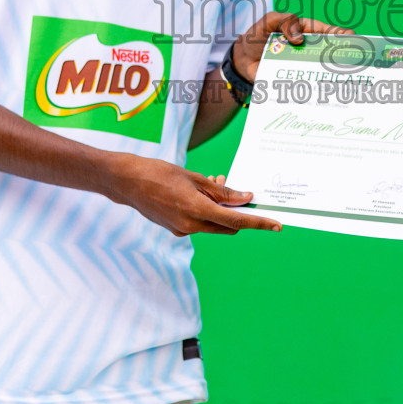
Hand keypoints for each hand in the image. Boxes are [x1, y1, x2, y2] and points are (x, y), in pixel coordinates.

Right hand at [109, 156, 281, 235]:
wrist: (126, 182)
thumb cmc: (158, 173)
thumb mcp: (193, 177)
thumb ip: (221, 191)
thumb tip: (245, 199)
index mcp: (196, 211)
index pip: (236, 222)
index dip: (258, 223)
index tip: (276, 225)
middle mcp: (190, 226)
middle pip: (227, 226)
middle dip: (237, 211)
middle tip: (235, 187)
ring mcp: (182, 230)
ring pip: (213, 223)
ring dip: (220, 208)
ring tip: (214, 181)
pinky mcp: (175, 228)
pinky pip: (199, 222)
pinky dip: (205, 209)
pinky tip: (198, 191)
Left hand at [231, 11, 351, 82]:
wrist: (242, 60)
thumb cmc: (257, 35)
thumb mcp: (269, 21)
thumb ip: (285, 21)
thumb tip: (299, 37)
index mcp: (309, 31)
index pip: (333, 32)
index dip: (347, 36)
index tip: (354, 41)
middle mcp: (311, 50)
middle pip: (334, 55)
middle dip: (346, 60)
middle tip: (353, 67)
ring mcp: (305, 66)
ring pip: (325, 73)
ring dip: (334, 78)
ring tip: (342, 84)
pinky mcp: (297, 80)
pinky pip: (310, 86)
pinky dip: (316, 91)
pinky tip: (323, 97)